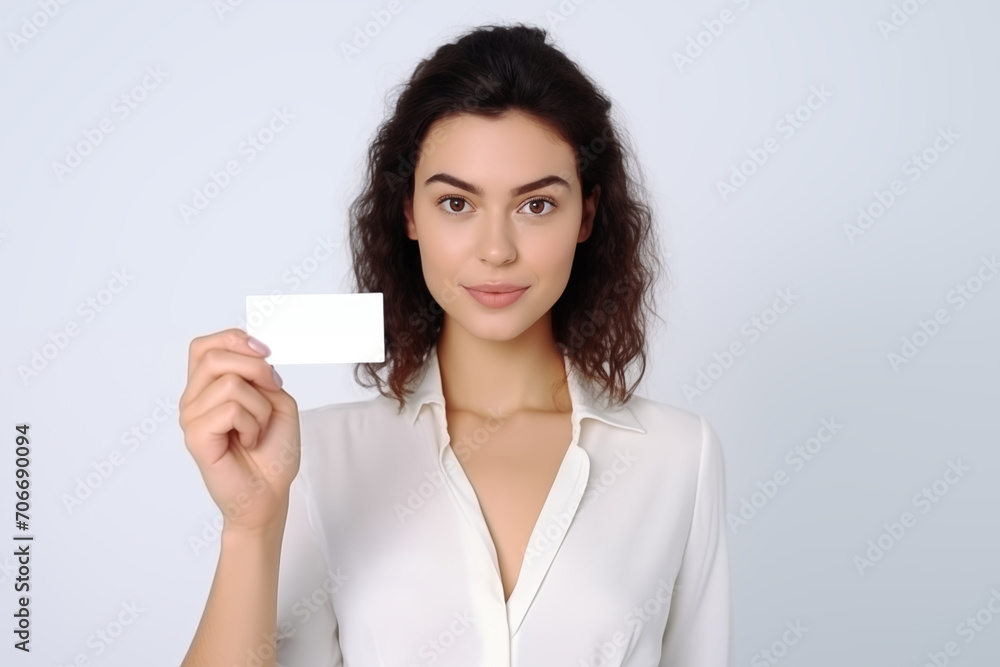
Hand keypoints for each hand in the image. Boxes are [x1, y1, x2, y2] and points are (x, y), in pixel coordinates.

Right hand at [179, 328, 299, 534]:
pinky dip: (252, 424)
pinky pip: (230, 409)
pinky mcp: (195, 436)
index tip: (265, 352)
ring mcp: (191, 417)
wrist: (270, 493)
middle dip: (255, 367)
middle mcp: (194, 399)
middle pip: (215, 356)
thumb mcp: (277, 399)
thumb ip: (262, 374)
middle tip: (273, 390)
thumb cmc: (272, 451)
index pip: (205, 346)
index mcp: (209, 387)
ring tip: (256, 430)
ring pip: (229, 383)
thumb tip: (253, 354)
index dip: (235, 339)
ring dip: (259, 406)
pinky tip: (248, 441)